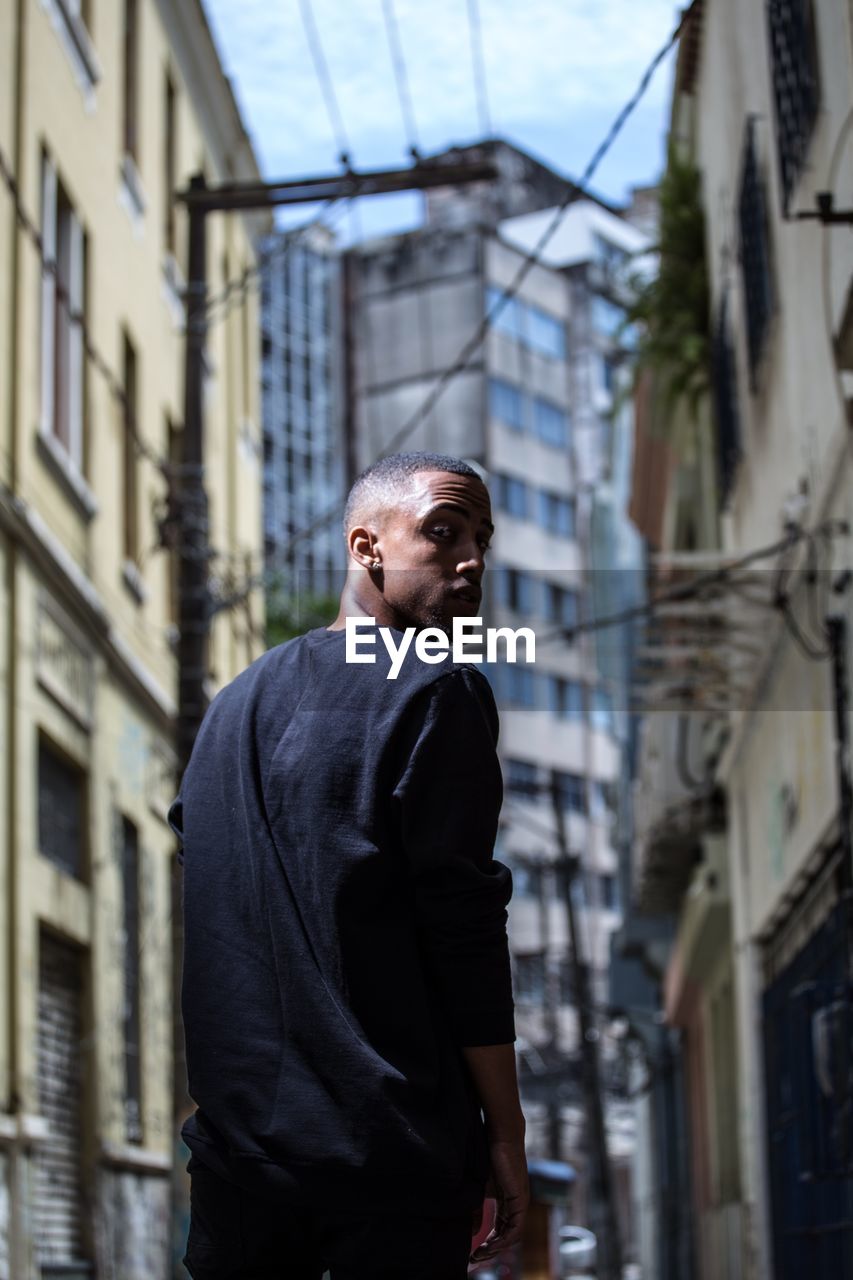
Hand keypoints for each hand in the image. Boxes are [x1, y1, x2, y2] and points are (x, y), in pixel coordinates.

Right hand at [468, 1137, 527, 1265]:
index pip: (500, 1232)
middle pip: (506, 1237)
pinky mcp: (520, 1200)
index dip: (488, 1245)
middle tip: (475, 1259)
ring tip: (481, 1254)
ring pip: (511, 1236)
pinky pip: (516, 1228)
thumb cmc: (489, 1156)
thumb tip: (472, 1233)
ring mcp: (520, 1204)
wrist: (501, 1137)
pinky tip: (492, 1245)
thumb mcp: (480, 1188)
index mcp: (507, 1203)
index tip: (473, 1254)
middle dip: (491, 1251)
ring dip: (497, 1248)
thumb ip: (476, 1209)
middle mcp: (515, 1206)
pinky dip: (505, 1240)